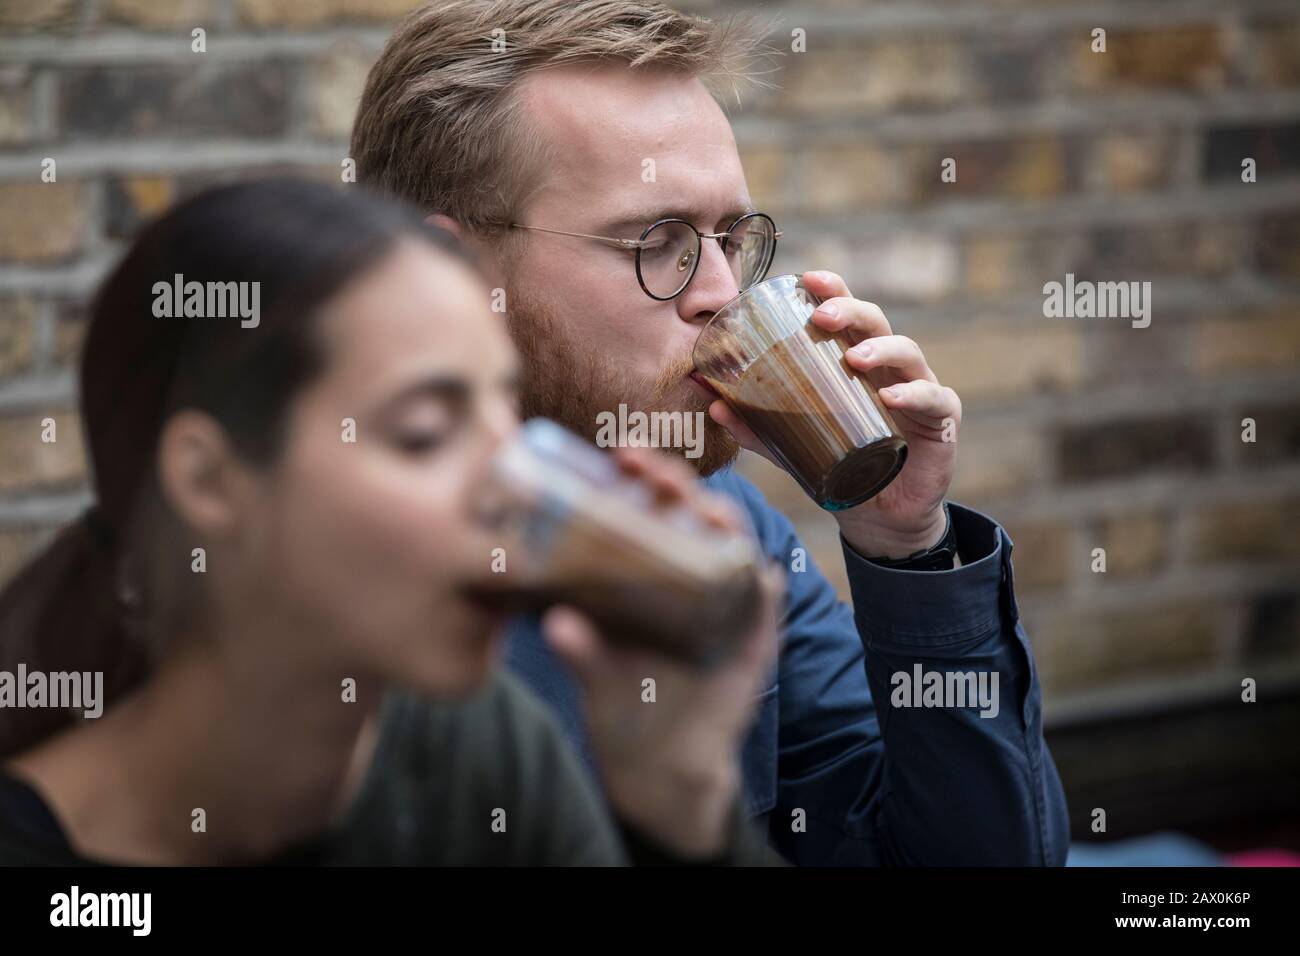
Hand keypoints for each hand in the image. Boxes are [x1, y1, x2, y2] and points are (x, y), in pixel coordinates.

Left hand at [542, 445, 782, 857]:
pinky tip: (755, 574)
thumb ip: (580, 651)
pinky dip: (761, 586)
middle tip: (653, 472)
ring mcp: (726, 603)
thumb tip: (558, 624)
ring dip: (725, 525)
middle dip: (679, 485)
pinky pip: (764, 602)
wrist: (660, 767)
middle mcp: (690, 576)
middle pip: (693, 512)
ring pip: (735, 545)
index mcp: (648, 571)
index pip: (650, 506)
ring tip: (708, 513)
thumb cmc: (620, 706)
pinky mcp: (754, 638)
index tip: (622, 454)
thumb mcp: (595, 675)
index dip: (643, 475)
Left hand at [708, 269, 959, 558]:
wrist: (879, 516)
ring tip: (854, 357)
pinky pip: (934, 400)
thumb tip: (711, 406)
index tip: (807, 278)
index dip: (833, 290)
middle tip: (821, 317)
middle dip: (849, 311)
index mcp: (856, 361)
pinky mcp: (941, 422)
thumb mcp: (793, 445)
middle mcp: (889, 367)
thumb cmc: (840, 465)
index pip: (846, 315)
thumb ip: (757, 426)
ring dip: (881, 350)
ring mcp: (919, 389)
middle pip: (875, 323)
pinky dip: (915, 395)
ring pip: (907, 353)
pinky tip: (892, 398)